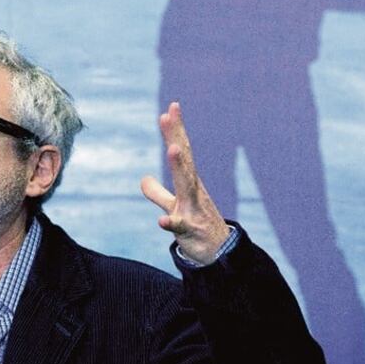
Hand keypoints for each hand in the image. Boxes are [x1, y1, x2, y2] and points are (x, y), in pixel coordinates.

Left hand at [141, 102, 230, 264]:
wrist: (220, 256)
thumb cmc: (197, 227)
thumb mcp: (174, 207)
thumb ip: (158, 193)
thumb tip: (144, 179)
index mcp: (189, 183)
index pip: (181, 151)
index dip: (175, 130)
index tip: (171, 107)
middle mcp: (193, 191)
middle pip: (184, 160)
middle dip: (176, 137)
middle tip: (168, 115)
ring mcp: (193, 209)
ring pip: (186, 186)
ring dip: (180, 166)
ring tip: (172, 148)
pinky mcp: (191, 231)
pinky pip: (180, 226)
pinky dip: (171, 223)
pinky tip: (161, 221)